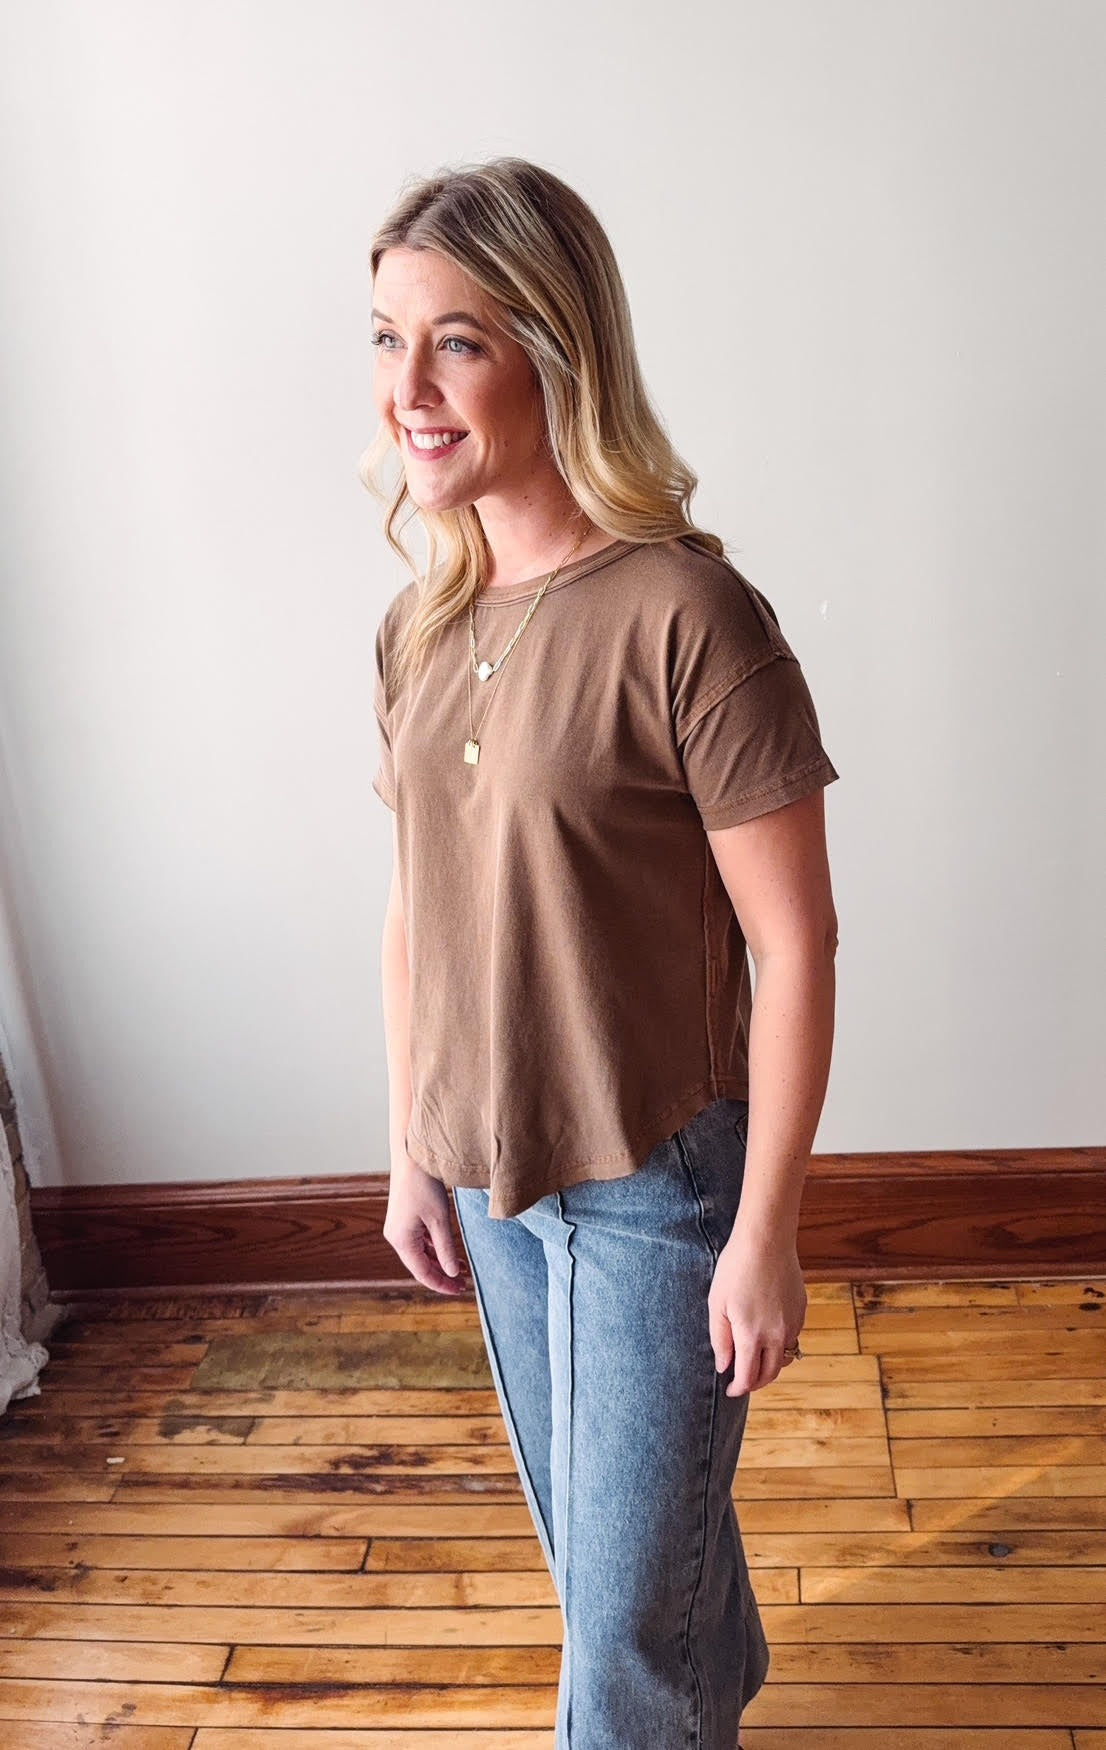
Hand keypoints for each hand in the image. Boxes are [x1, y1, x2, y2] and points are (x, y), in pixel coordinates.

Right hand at [382, 1153, 471, 1295]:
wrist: (411, 1155)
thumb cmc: (424, 1185)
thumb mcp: (439, 1220)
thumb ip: (446, 1249)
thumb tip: (452, 1273)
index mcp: (401, 1240)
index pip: (422, 1272)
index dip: (442, 1284)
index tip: (460, 1290)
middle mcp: (396, 1237)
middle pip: (420, 1265)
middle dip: (441, 1275)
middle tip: (463, 1283)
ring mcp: (399, 1227)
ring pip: (420, 1253)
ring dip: (439, 1261)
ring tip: (461, 1269)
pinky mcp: (404, 1219)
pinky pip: (419, 1241)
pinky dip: (434, 1248)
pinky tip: (449, 1251)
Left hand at [709, 1226, 806, 1394]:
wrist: (766, 1240)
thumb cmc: (736, 1268)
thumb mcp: (717, 1304)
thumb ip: (720, 1340)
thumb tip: (724, 1367)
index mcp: (752, 1335)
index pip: (748, 1377)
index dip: (738, 1388)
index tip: (730, 1390)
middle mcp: (776, 1335)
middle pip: (769, 1374)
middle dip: (755, 1383)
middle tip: (742, 1381)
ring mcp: (792, 1323)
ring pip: (783, 1358)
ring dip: (769, 1366)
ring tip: (754, 1360)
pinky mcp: (801, 1310)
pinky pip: (792, 1338)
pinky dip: (780, 1345)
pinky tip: (767, 1334)